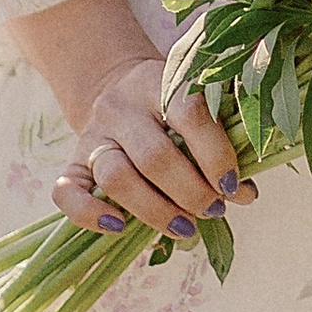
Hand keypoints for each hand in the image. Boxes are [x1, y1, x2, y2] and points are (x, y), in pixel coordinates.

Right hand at [54, 60, 254, 240]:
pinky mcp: (71, 162)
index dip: (216, 154)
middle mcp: (122, 108)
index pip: (189, 113)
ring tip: (186, 228)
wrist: (114, 83)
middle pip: (154, 156)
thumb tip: (244, 193)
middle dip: (190, 192)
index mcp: (160, 84)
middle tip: (214, 209)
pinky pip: (66, 192)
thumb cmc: (169, 104)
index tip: (233, 186)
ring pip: (116, 177)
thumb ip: (221, 143)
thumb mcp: (196, 105)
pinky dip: (90, 215)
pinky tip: (120, 228)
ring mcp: (93, 136)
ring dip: (154, 211)